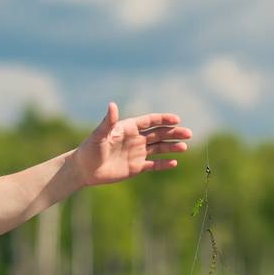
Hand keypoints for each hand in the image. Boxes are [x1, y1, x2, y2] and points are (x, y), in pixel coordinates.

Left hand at [70, 102, 190, 187]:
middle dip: (173, 133)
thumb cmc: (89, 149)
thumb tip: (112, 105)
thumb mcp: (99, 135)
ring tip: (184, 147)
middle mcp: (135, 139)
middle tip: (188, 133)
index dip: (163, 120)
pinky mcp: (135, 167)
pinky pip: (153, 164)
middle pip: (158, 134)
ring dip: (171, 147)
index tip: (176, 120)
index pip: (150, 121)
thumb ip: (108, 121)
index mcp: (128, 128)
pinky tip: (174, 163)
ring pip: (159, 148)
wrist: (84, 169)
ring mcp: (136, 153)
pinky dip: (163, 164)